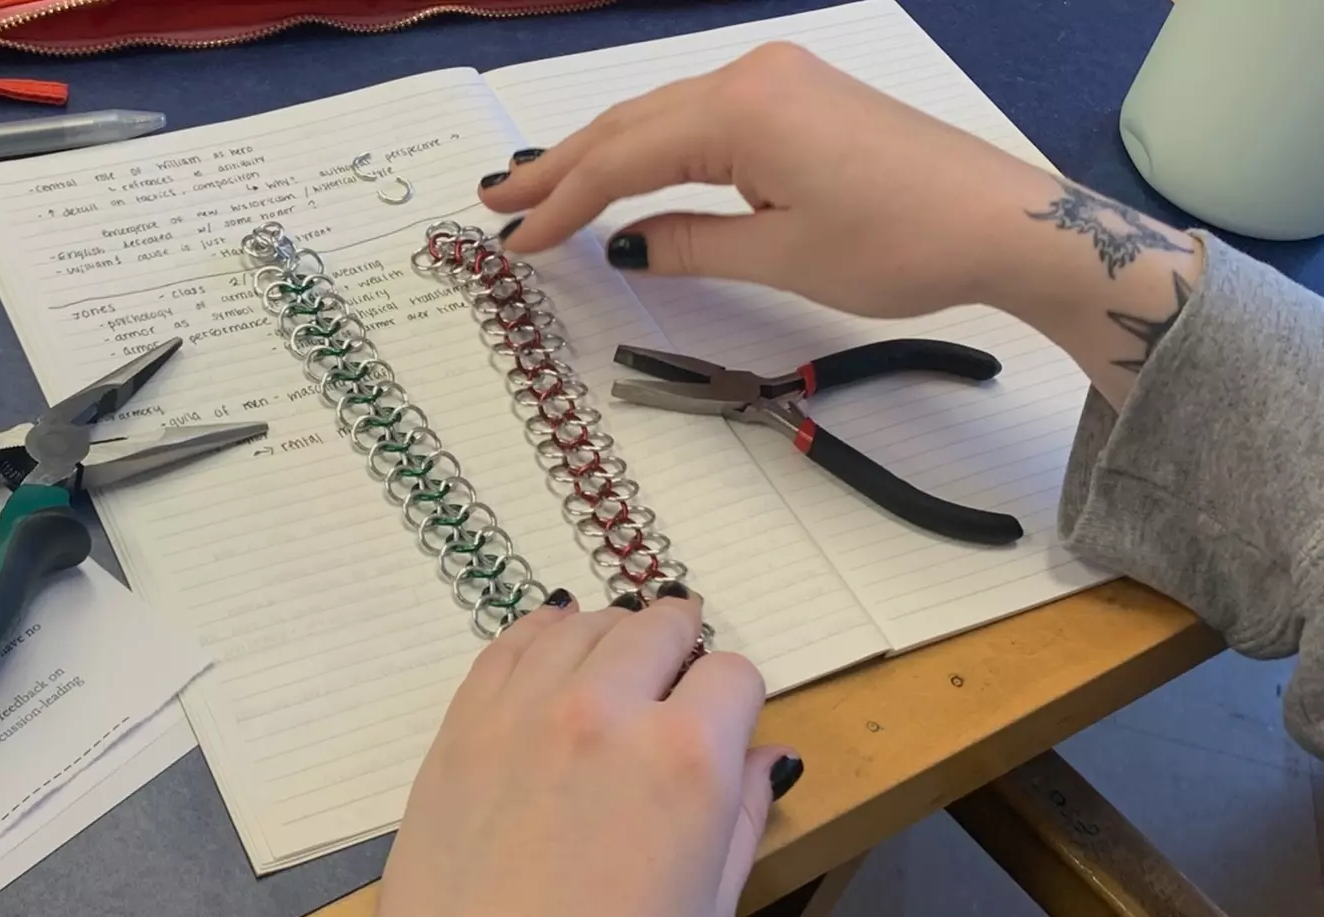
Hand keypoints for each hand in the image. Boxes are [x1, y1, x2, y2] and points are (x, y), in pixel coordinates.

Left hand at [345, 587, 800, 916]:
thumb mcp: (707, 915)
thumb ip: (742, 818)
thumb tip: (764, 758)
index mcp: (684, 760)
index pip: (733, 673)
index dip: (738, 697)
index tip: (728, 719)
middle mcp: (604, 713)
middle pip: (657, 626)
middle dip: (681, 644)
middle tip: (681, 673)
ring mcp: (522, 713)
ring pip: (583, 624)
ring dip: (613, 634)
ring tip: (621, 660)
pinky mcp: (461, 728)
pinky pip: (507, 646)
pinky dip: (540, 634)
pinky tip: (553, 642)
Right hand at [480, 42, 1202, 408]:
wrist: (1007, 223)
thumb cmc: (901, 244)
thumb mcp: (781, 255)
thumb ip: (688, 243)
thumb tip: (624, 243)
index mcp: (739, 111)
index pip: (621, 160)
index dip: (560, 206)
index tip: (510, 242)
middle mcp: (751, 76)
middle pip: (629, 124)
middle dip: (560, 167)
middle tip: (494, 202)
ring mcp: (779, 78)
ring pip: (662, 116)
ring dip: (601, 154)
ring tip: (540, 188)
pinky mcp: (801, 94)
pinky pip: (701, 116)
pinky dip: (652, 146)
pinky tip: (627, 170)